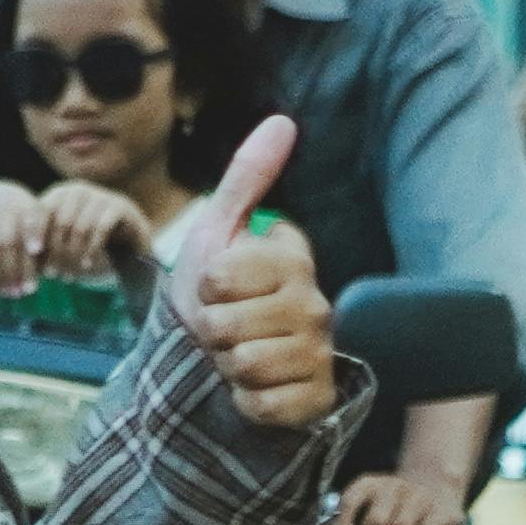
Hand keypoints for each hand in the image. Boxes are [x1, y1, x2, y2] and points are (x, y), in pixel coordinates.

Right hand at [0, 180, 48, 298]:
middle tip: (26, 291)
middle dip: (17, 267)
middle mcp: (4, 213)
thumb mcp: (38, 217)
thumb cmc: (25, 217)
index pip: (30, 218)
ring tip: (10, 294)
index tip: (36, 250)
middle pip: (9, 240)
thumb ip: (48, 238)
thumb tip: (61, 269)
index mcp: (25, 207)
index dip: (32, 233)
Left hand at [26, 182, 154, 278]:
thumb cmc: (85, 243)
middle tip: (53, 275)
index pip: (41, 209)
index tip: (32, 252)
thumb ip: (42, 247)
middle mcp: (78, 191)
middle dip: (56, 251)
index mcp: (59, 195)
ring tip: (69, 276)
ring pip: (80, 227)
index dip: (34, 230)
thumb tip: (21, 260)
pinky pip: (101, 228)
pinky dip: (91, 249)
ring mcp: (100, 196)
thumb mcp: (60, 243)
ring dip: (73, 255)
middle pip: (61, 221)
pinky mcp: (119, 207)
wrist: (125, 240)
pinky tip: (87, 265)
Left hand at [164, 119, 337, 428]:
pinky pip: (264, 404)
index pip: (221, 277)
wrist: (218, 364)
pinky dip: (246, 402)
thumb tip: (282, 120)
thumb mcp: (219, 233)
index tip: (217, 290)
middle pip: (228, 325)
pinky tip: (254, 390)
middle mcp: (315, 303)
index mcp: (292, 260)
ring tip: (238, 358)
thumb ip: (247, 179)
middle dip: (212, 333)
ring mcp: (320, 352)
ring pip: (247, 364)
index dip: (204, 288)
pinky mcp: (317, 398)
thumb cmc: (216, 297)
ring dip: (227, 368)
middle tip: (224, 331)